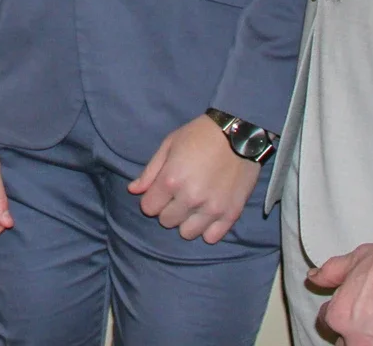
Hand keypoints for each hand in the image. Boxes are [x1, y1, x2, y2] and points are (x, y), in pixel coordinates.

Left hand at [127, 114, 260, 243]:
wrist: (239, 134)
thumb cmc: (199, 135)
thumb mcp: (169, 145)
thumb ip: (149, 172)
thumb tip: (132, 191)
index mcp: (171, 180)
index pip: (148, 208)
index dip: (152, 199)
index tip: (160, 191)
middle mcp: (190, 198)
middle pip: (166, 221)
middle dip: (168, 210)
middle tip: (178, 196)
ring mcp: (212, 209)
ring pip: (187, 233)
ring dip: (186, 221)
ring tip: (193, 206)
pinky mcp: (231, 214)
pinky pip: (212, 237)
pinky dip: (207, 229)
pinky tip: (207, 214)